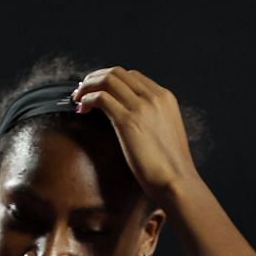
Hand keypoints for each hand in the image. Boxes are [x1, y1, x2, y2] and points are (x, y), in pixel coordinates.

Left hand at [72, 67, 200, 205]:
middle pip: (117, 73)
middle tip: (83, 90)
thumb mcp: (167, 132)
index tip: (99, 88)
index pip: (132, 76)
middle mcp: (154, 98)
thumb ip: (154, 118)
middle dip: (96, 78)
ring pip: (106, 80)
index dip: (111, 79)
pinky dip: (87, 99)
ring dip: (88, 86)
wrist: (177, 182)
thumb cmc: (172, 167)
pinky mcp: (127, 121)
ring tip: (78, 98)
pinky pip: (100, 98)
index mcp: (166, 98)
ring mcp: (141, 107)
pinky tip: (82, 109)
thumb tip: (135, 119)